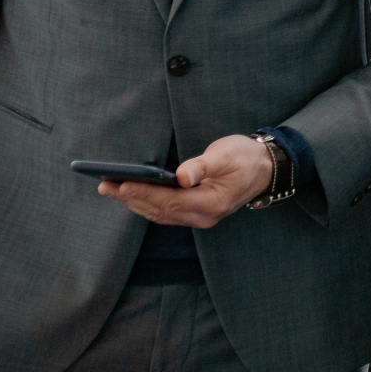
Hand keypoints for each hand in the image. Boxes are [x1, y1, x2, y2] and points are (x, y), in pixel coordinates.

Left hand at [98, 133, 270, 228]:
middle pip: (161, 211)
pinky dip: (145, 204)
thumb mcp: (227, 155)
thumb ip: (203, 166)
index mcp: (212, 203)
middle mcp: (203, 216)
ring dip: (134, 203)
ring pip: (160, 214)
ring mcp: (199, 217)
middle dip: (132, 198)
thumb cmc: (246, 157)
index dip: (145, 193)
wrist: (264, 168)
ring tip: (110, 189)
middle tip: (106, 185)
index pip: (171, 201)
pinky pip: (165, 212)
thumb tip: (181, 176)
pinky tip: (130, 195)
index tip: (123, 184)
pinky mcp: (194, 212)